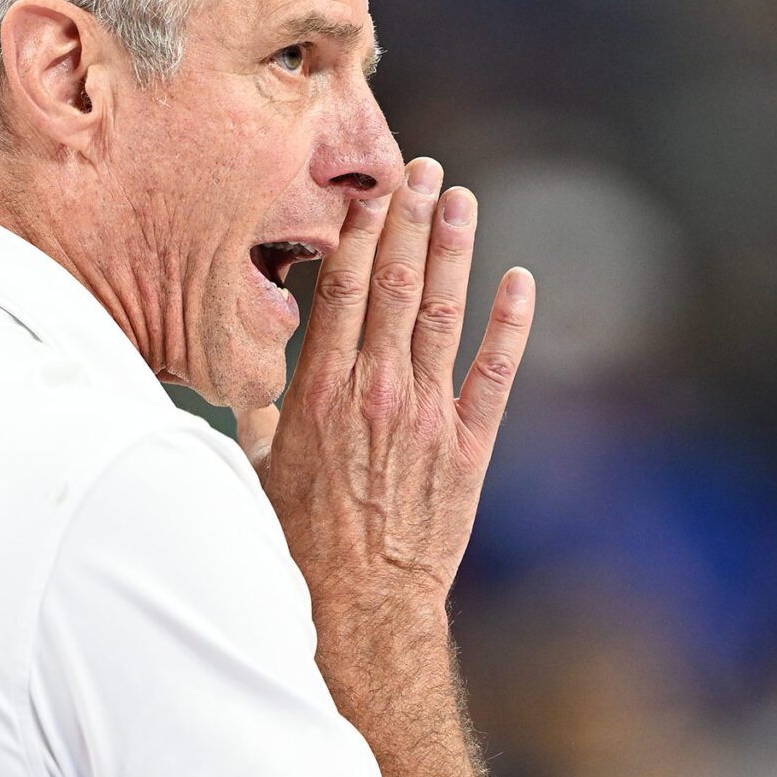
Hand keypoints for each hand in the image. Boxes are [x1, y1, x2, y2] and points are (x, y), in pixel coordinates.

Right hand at [235, 157, 533, 642]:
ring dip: (455, 250)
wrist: (358, 605)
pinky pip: (495, 375)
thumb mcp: (264, 471)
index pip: (345, 290)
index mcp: (321, 392)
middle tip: (422, 171)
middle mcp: (376, 391)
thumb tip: (256, 389)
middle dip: (410, 221)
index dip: (362, 233)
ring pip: (444, 314)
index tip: (371, 190)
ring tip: (462, 200)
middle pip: (397, 286)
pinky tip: (521, 282)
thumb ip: (271, 417)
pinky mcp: (468, 448)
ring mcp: (427, 416)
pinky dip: (511, 325)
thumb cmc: (299, 546)